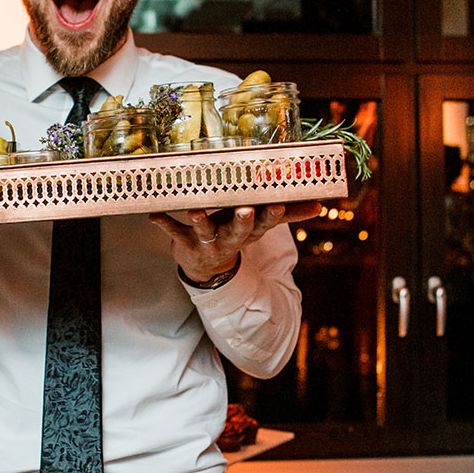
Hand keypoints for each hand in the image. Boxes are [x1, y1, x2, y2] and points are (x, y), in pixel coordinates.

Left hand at [149, 202, 321, 283]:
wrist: (207, 267)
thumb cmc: (235, 233)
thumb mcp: (261, 226)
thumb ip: (289, 213)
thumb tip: (320, 205)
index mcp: (250, 230)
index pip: (265, 223)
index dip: (272, 215)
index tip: (277, 204)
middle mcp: (230, 237)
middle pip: (239, 230)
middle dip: (242, 220)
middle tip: (245, 209)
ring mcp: (208, 241)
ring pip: (206, 230)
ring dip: (200, 220)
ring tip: (195, 210)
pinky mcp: (185, 243)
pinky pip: (174, 232)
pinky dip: (164, 224)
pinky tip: (153, 216)